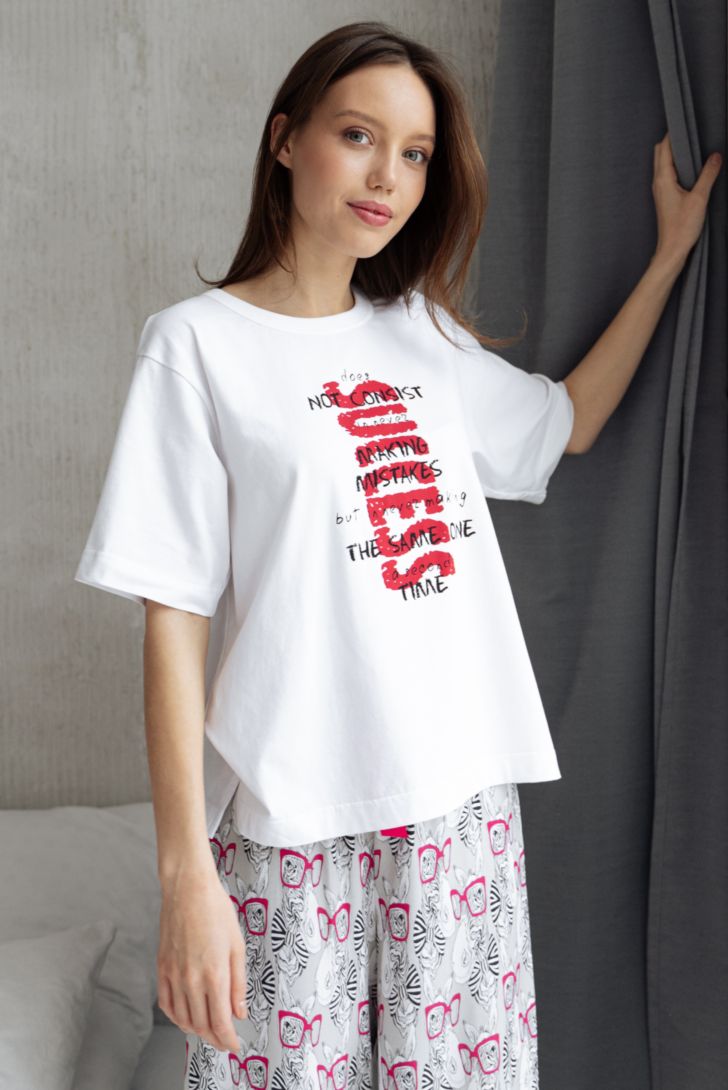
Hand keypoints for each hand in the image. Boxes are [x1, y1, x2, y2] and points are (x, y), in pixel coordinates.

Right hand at [156, 866, 247, 1052]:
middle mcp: (192, 980)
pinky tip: (185, 1017)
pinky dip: (176, 1017)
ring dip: (197, 1031)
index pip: (221, 1022)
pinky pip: (166, 1004)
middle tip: (225, 1040)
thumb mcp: (237, 945)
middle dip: (215, 1038)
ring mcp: (174, 975)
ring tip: (208, 1031)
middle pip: (202, 1025)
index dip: (228, 1039)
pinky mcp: (162, 968)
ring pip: (183, 1018)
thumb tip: (239, 1011)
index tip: (235, 1045)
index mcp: (214, 974)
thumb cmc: (216, 910)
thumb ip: (238, 982)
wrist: (188, 889)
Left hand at [651, 132, 721, 266]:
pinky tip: (688, 167)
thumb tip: (716, 156)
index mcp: (663, 179)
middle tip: (689, 131)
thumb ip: (708, 175)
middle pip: (660, 152)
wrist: (671, 250)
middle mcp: (658, 182)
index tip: (684, 122)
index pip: (665, 147)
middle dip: (672, 140)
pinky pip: (666, 174)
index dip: (673, 133)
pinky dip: (675, 165)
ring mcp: (659, 190)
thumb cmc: (682, 228)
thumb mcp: (700, 198)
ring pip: (662, 163)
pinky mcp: (664, 198)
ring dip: (673, 152)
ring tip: (690, 145)